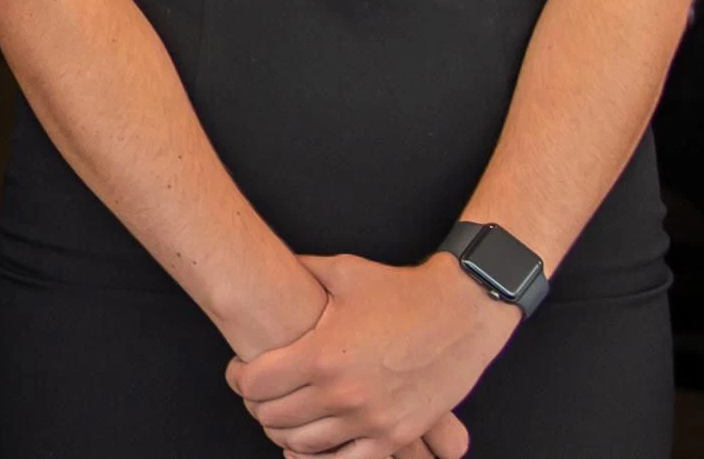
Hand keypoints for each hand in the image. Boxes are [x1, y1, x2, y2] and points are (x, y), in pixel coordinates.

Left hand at [223, 254, 514, 456]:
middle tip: (262, 391)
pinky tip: (310, 446)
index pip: (254, 384)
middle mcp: (342, 394)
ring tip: (286, 413)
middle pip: (272, 417)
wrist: (464, 310)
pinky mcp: (396, 434)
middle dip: (259, 404)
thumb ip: (299, 273)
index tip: (242, 370)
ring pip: (302, 444)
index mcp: (322, 355)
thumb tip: (263, 262)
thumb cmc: (402, 290)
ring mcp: (371, 420)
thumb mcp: (343, 271)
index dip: (239, 377)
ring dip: (285, 431)